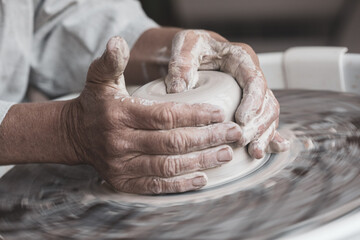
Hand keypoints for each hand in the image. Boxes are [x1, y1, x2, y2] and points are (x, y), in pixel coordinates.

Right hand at [64, 36, 241, 193]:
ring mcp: (122, 166)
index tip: (220, 113)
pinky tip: (203, 179)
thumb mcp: (99, 79)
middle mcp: (120, 142)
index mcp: (119, 114)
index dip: (195, 115)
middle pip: (172, 143)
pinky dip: (181, 185)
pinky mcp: (124, 182)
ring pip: (168, 167)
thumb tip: (118, 41)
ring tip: (225, 154)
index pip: (164, 116)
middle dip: (207, 139)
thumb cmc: (96, 104)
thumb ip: (112, 61)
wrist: (75, 134)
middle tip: (233, 134)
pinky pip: (156, 186)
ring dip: (200, 162)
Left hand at [165, 30, 289, 158]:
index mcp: (240, 58)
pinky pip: (263, 122)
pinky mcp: (248, 105)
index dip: (253, 102)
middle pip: (266, 102)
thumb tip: (178, 88)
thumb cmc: (192, 47)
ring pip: (268, 115)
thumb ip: (182, 63)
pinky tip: (270, 149)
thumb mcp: (185, 46)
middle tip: (241, 141)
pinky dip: (267, 136)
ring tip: (254, 153)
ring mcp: (251, 93)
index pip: (254, 80)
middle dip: (258, 124)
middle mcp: (251, 76)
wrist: (194, 52)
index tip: (242, 120)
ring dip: (264, 134)